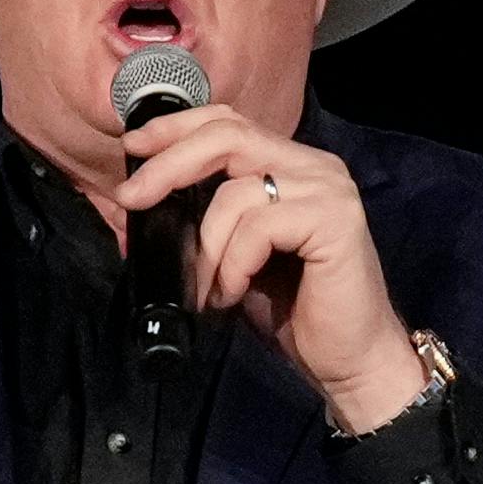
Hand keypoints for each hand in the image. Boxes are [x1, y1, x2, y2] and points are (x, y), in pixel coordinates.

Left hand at [115, 104, 421, 432]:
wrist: (350, 361)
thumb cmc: (294, 313)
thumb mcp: (236, 257)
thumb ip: (207, 221)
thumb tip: (142, 202)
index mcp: (292, 166)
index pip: (229, 123)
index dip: (177, 128)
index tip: (133, 147)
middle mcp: (315, 166)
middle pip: (228, 135)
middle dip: (170, 165)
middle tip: (132, 198)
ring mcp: (329, 190)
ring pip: (236, 191)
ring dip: (206, 245)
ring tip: (207, 289)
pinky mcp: (336, 220)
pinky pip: (259, 226)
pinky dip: (234, 264)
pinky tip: (236, 293)